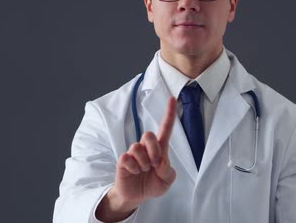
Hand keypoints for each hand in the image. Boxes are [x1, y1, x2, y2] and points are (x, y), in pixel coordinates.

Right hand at [95, 97, 177, 221]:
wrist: (137, 196)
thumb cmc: (153, 184)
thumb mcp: (167, 180)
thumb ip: (168, 170)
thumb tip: (160, 161)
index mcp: (160, 149)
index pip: (165, 128)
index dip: (169, 114)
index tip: (172, 98)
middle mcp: (146, 148)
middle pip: (148, 135)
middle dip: (153, 150)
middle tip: (154, 164)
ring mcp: (133, 153)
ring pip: (137, 147)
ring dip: (143, 163)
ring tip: (143, 171)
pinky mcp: (123, 161)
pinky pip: (127, 158)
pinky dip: (133, 168)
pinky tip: (134, 172)